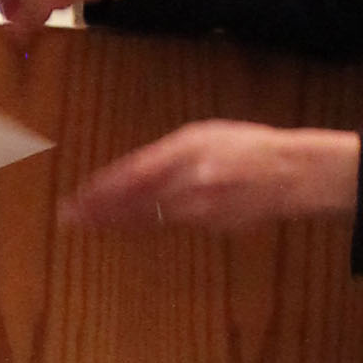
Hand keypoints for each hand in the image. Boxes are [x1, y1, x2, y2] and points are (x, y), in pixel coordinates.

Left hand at [62, 120, 362, 231]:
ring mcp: (201, 209)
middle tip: (69, 219)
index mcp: (188, 150)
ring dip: (116, 222)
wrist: (292, 173)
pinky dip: (145, 224)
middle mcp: (191, 181)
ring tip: (88, 225)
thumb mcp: (203, 136)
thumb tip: (131, 172)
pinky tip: (127, 226)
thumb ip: (166, 154)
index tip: (77, 197)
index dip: (102, 188)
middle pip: (135, 200)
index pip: (134, 173)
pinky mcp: (210, 227)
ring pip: (148, 218)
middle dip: (99, 210)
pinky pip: (170, 225)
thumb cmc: (247, 147)